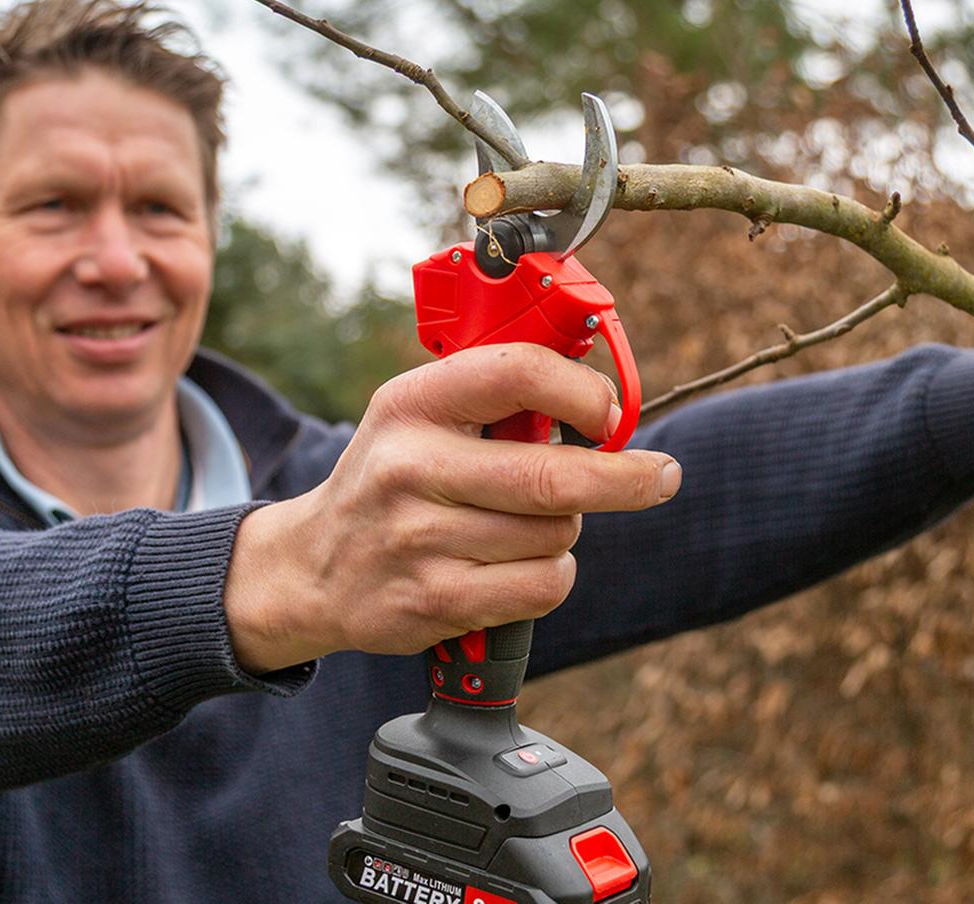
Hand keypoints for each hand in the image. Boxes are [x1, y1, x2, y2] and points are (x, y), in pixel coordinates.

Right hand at [224, 344, 681, 672]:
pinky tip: (521, 565)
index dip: (583, 391)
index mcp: (413, 403)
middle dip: (625, 478)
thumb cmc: (392, 479)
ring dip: (565, 532)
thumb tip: (606, 402)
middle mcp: (411, 466)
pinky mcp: (434, 600)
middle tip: (661, 476)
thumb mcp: (418, 414)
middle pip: (552, 474)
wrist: (311, 568)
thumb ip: (496, 398)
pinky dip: (551, 576)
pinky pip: (540, 586)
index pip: (517, 373)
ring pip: (555, 535)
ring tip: (528, 525)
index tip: (612, 413)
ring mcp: (420, 538)